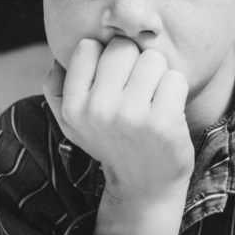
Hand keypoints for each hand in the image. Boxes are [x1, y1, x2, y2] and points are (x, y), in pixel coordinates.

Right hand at [44, 37, 193, 198]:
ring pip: (152, 59)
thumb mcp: (73, 124)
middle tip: (138, 92)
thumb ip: (57, 89)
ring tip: (152, 101)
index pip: (89, 47)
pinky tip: (168, 111)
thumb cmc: (111, 143)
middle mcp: (98, 110)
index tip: (113, 83)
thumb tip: (58, 57)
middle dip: (135, 63)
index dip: (105, 59)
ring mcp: (131, 116)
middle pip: (122, 48)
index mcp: (74, 106)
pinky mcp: (162, 122)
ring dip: (158, 76)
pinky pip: (175, 78)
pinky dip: (176, 91)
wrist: (144, 187)